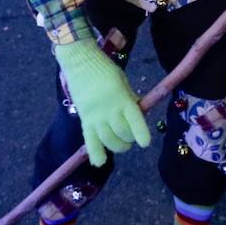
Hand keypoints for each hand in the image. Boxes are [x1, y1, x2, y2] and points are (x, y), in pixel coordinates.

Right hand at [54, 40, 151, 166]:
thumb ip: (130, 99)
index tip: (145, 143)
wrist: (80, 62)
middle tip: (131, 138)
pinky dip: (95, 153)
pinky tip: (100, 162)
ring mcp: (95, 116)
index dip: (141, 132)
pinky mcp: (84, 119)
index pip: (134, 119)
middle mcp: (108, 110)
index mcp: (121, 98)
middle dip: (130, 139)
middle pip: (121, 133)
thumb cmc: (105, 69)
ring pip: (108, 140)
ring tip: (121, 144)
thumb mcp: (123, 81)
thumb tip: (140, 114)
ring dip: (117, 146)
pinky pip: (89, 140)